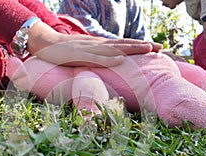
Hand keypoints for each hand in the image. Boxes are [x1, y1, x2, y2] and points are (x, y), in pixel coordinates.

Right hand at [27, 21, 161, 66]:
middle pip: (123, 44)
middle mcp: (97, 45)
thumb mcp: (83, 52)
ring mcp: (89, 49)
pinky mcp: (79, 54)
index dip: (138, 46)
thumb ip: (96, 56)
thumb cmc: (63, 50)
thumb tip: (109, 62)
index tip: (154, 48)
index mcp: (99, 45)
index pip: (122, 45)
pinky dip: (109, 59)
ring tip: (148, 49)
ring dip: (131, 49)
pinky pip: (95, 57)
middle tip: (160, 48)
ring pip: (114, 49)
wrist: (45, 42)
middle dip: (142, 46)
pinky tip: (120, 60)